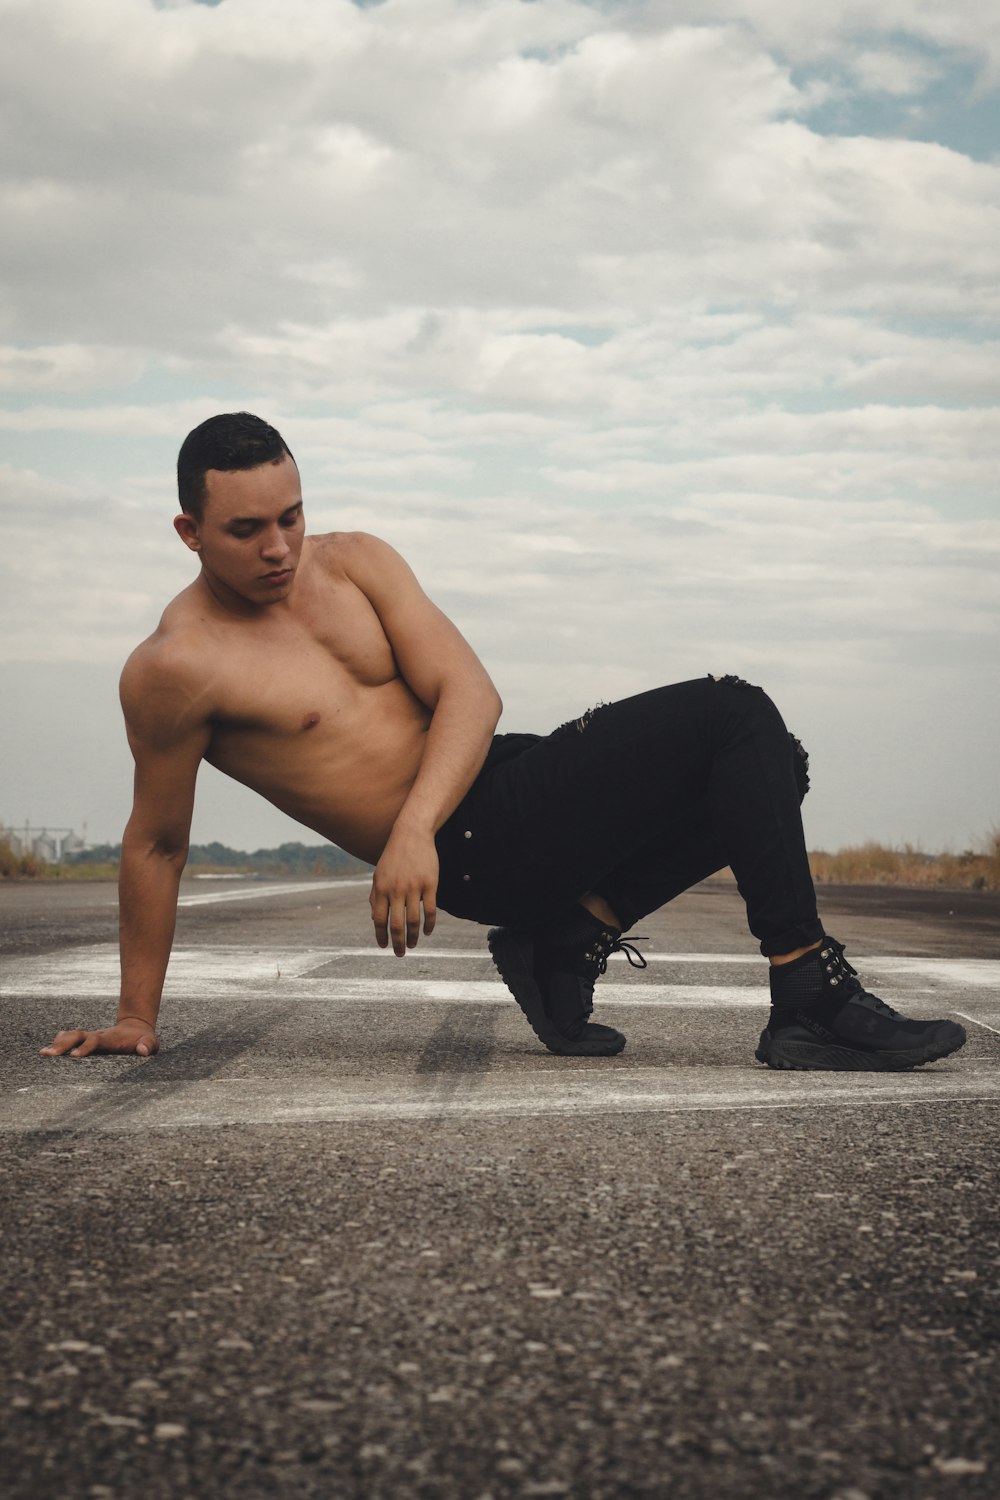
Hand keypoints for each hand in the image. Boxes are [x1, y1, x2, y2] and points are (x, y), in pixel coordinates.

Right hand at [40, 1018, 159, 1058]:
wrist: (137, 1028)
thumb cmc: (143, 1039)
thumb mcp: (151, 1042)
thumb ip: (148, 1046)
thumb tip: (142, 1050)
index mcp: (110, 1038)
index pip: (95, 1041)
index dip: (85, 1047)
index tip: (74, 1056)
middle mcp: (98, 1036)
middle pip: (78, 1037)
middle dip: (63, 1044)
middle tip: (48, 1054)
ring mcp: (91, 1038)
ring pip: (72, 1037)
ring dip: (58, 1044)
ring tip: (43, 1053)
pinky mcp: (88, 1041)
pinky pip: (71, 1040)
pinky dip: (59, 1043)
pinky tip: (48, 1049)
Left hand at [370, 825, 438, 956]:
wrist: (412, 833)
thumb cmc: (394, 856)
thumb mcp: (379, 874)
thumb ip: (376, 896)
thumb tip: (375, 919)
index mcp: (381, 888)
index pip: (379, 919)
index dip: (381, 936)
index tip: (384, 947)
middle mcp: (396, 890)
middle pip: (396, 924)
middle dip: (398, 943)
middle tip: (400, 953)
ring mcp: (414, 887)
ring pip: (414, 920)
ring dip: (413, 936)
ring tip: (414, 944)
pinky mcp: (430, 884)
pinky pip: (430, 910)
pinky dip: (429, 925)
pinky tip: (428, 932)